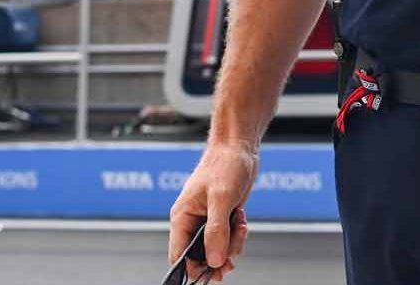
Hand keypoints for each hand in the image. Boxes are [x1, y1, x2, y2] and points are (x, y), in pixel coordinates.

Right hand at [167, 139, 257, 281]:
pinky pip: (228, 240)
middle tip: (231, 257)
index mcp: (182, 217)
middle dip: (218, 257)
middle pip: (200, 257)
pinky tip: (241, 218)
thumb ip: (217, 230)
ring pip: (217, 250)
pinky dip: (238, 235)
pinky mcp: (222, 219)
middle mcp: (192, 222)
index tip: (212, 272)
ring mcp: (207, 222)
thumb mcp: (221, 198)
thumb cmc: (225, 165)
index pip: (178, 255)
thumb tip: (214, 260)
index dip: (193, 268)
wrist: (240, 149)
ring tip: (239, 224)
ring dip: (232, 244)